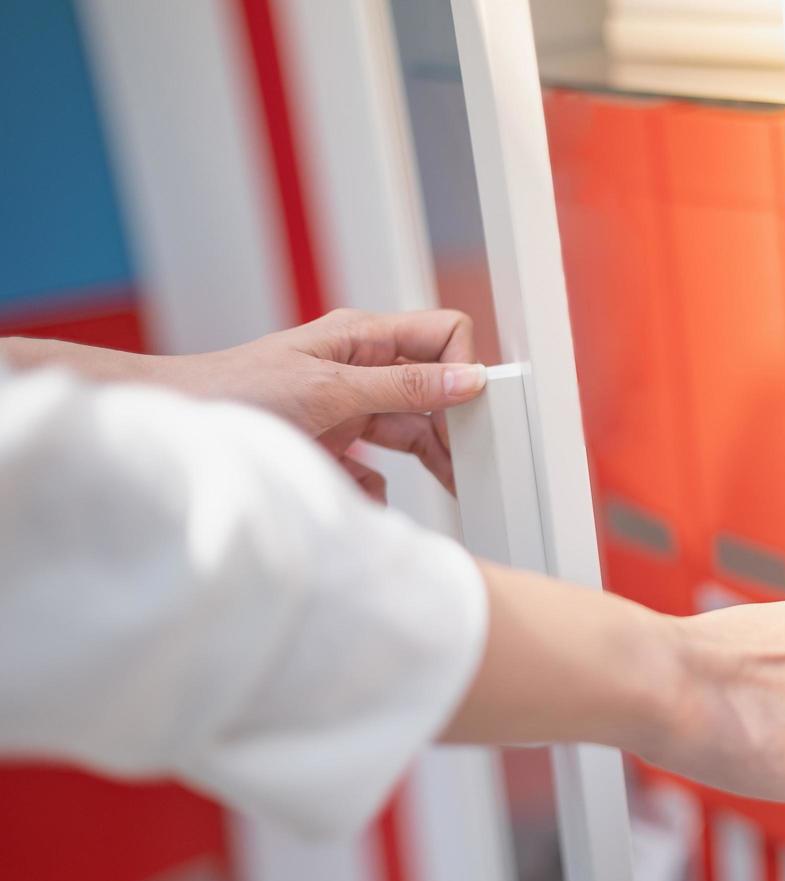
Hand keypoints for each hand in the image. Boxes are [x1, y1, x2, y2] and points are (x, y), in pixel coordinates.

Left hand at [172, 308, 487, 497]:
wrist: (172, 425)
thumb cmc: (235, 390)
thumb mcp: (330, 389)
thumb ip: (403, 388)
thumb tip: (467, 379)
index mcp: (364, 338)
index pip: (442, 334)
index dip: (464, 365)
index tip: (474, 408)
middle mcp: (361, 370)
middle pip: (433, 392)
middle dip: (455, 425)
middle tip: (472, 461)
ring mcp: (348, 409)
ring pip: (411, 432)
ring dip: (430, 460)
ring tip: (453, 486)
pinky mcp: (332, 447)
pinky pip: (376, 471)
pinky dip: (381, 491)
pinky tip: (378, 503)